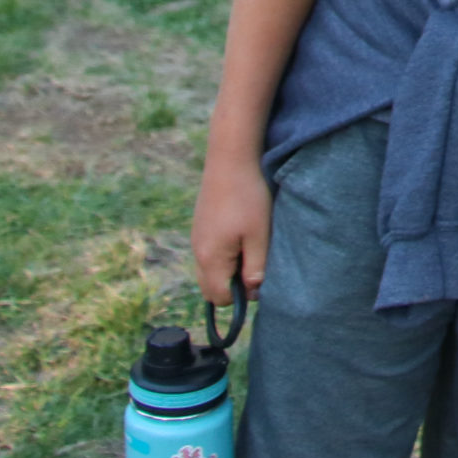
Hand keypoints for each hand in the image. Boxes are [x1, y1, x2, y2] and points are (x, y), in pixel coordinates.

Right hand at [192, 150, 273, 302]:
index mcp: (210, 259)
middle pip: (211, 288)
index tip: (260, 276)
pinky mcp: (201, 226)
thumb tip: (253, 292)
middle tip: (255, 263)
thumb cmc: (248, 197)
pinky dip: (224, 254)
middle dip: (232, 286)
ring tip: (249, 246)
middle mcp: (197, 252)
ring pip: (209, 270)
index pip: (220, 298)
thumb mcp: (259, 235)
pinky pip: (209, 253)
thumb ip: (255, 267)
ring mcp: (197, 238)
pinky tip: (241, 233)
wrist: (230, 159)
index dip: (241, 296)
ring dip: (229, 269)